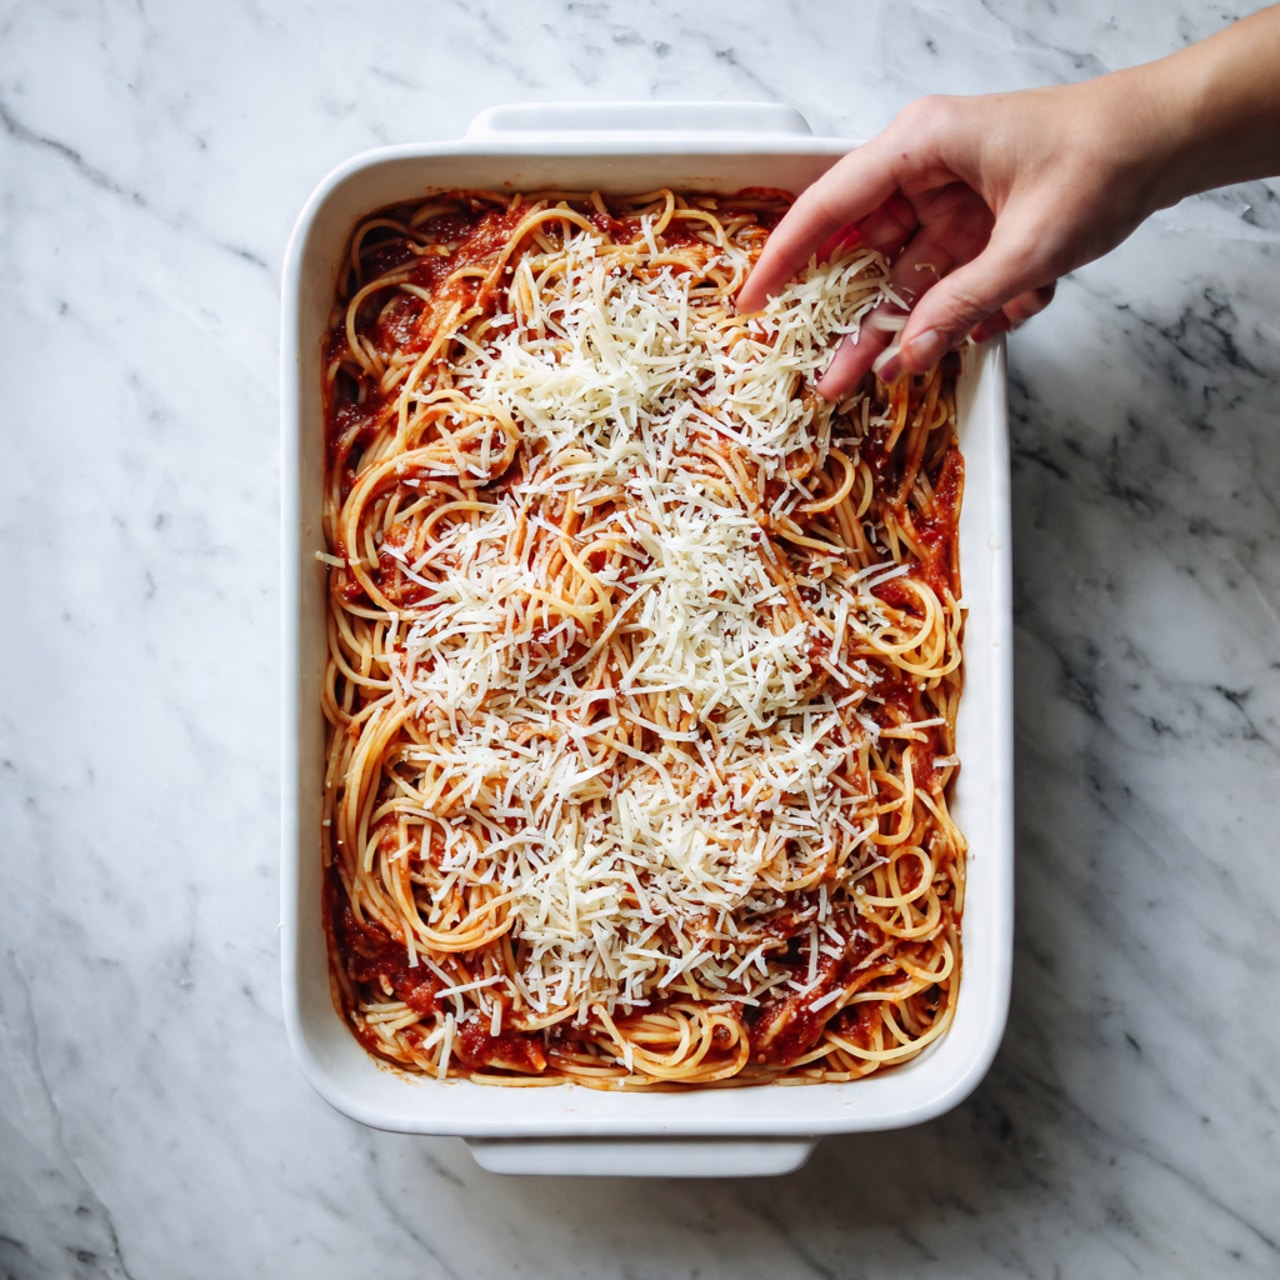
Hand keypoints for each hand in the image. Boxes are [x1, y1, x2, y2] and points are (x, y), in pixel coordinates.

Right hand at [738, 76, 1178, 398]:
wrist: (1168, 142)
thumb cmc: (1103, 159)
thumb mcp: (1031, 244)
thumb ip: (964, 303)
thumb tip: (908, 354)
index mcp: (923, 145)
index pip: (830, 204)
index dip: (784, 257)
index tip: (752, 302)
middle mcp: (925, 171)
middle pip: (864, 256)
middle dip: (857, 322)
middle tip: (830, 376)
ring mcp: (949, 202)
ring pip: (907, 280)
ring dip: (915, 328)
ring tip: (888, 377)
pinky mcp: (974, 228)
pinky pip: (951, 284)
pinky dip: (975, 310)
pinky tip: (1012, 311)